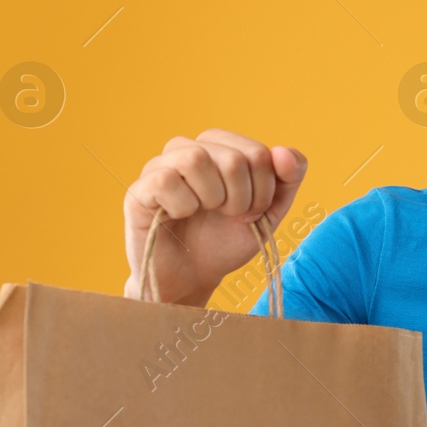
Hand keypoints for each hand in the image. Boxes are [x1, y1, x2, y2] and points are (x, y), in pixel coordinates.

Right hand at [122, 130, 306, 304]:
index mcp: (219, 147)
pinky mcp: (138, 190)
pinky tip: (180, 217)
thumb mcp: (269, 211)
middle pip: (232, 157)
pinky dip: (183, 206)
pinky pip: (166, 181)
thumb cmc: (226, 240)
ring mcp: (159, 166)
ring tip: (204, 214)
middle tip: (230, 217)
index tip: (252, 211)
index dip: (264, 190)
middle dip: (242, 198)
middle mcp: (188, 148)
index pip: (257, 152)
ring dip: (213, 199)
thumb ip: (288, 178)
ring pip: (196, 159)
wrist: (192, 278)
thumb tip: (283, 152)